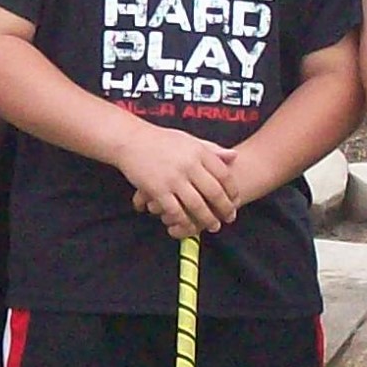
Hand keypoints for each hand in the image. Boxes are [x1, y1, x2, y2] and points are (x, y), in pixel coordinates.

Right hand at [114, 122, 242, 237]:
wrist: (130, 140)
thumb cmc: (161, 140)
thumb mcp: (189, 140)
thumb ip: (211, 149)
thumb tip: (234, 156)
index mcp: (198, 152)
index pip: (223, 174)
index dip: (232, 190)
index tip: (236, 199)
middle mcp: (189, 165)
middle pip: (214, 192)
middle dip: (225, 208)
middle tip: (230, 217)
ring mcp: (173, 178)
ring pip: (197, 205)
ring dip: (207, 219)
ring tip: (214, 226)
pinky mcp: (157, 190)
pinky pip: (175, 210)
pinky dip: (184, 220)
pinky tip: (189, 226)